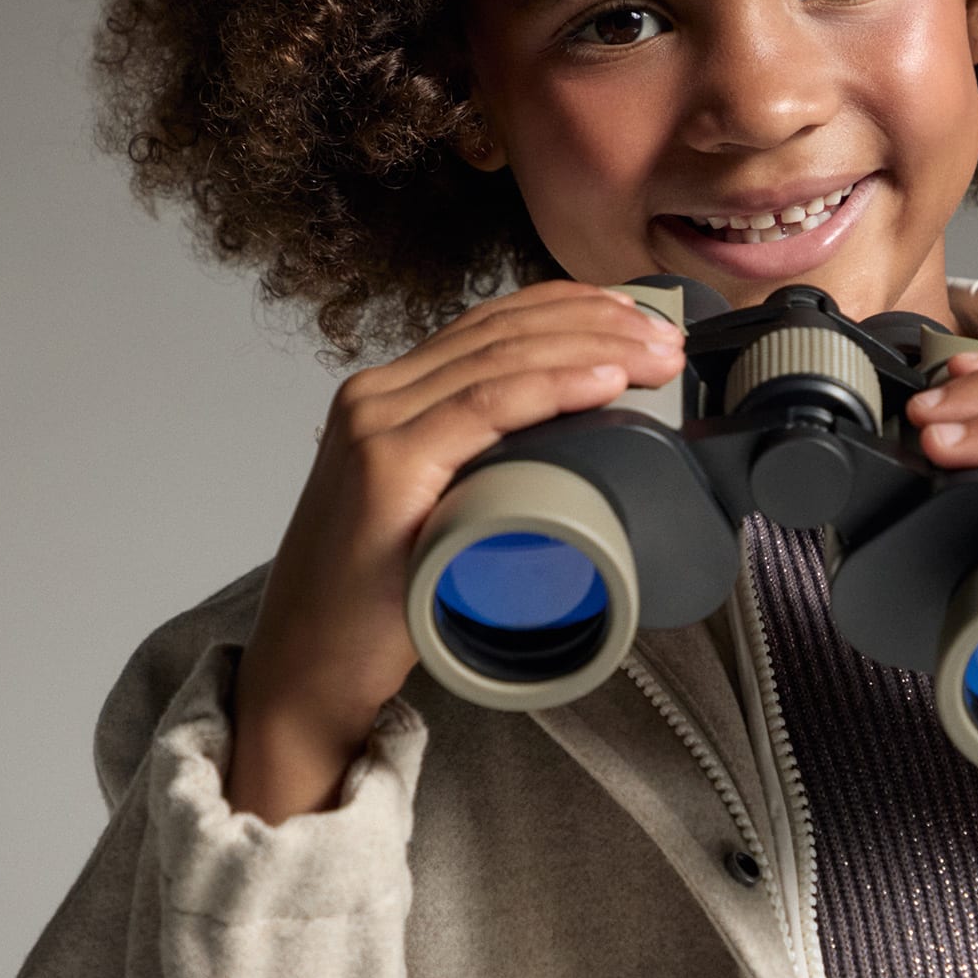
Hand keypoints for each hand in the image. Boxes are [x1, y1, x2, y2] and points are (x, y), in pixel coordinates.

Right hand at [234, 282, 685, 755]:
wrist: (308, 669)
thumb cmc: (376, 602)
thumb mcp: (437, 509)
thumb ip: (481, 469)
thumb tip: (572, 454)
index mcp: (389, 395)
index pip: (492, 323)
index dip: (573, 309)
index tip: (639, 319)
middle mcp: (375, 395)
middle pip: (505, 331)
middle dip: (600, 323)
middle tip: (669, 342)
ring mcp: (375, 426)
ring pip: (503, 359)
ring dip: (595, 348)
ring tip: (658, 359)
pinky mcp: (385, 468)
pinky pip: (483, 408)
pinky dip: (552, 388)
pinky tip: (604, 381)